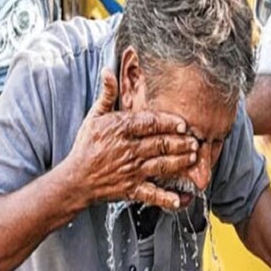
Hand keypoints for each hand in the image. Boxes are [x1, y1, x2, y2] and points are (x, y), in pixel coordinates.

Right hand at [64, 68, 198, 209]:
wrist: (75, 179)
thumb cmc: (86, 146)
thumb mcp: (94, 117)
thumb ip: (107, 95)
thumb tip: (107, 72)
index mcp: (120, 130)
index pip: (150, 123)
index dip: (169, 123)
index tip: (182, 124)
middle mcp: (128, 150)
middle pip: (161, 144)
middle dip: (181, 142)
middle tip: (195, 141)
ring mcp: (131, 171)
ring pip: (162, 165)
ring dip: (180, 162)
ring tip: (192, 157)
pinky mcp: (131, 189)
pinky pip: (152, 195)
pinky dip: (167, 198)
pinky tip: (181, 199)